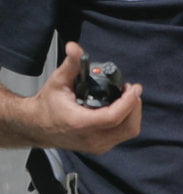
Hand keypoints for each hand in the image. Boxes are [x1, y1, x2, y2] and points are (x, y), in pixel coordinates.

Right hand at [22, 42, 142, 153]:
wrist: (37, 126)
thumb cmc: (48, 104)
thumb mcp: (58, 81)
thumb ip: (71, 64)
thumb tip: (74, 47)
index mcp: (80, 123)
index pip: (114, 117)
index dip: (129, 102)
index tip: (134, 87)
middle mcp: (91, 138)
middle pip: (128, 127)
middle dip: (134, 106)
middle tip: (130, 90)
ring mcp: (97, 146)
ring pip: (128, 131)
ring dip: (133, 112)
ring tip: (126, 97)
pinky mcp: (100, 147)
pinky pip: (123, 134)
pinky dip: (127, 120)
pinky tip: (121, 107)